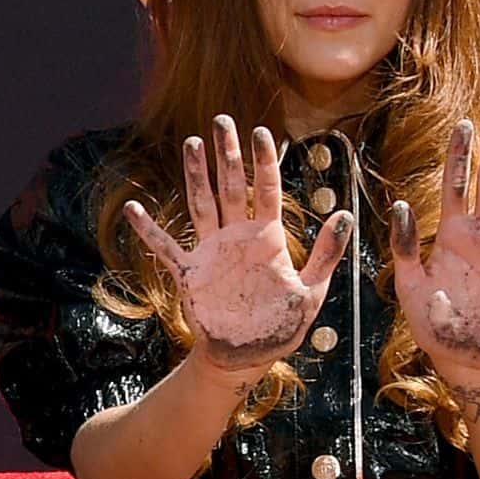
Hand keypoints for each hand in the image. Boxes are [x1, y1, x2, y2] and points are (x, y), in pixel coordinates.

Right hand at [116, 117, 349, 368]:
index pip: (268, 190)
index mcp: (267, 239)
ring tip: (191, 143)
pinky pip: (165, 247)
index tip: (261, 132)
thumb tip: (346, 215)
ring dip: (196, 175)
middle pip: (232, 185)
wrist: (246, 358)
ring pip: (202, 204)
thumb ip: (326, 253)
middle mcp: (237, 237)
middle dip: (227, 153)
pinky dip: (149, 230)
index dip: (265, 161)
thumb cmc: (280, 327)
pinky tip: (133, 209)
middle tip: (223, 120)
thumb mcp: (311, 291)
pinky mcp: (190, 273)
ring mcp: (211, 252)